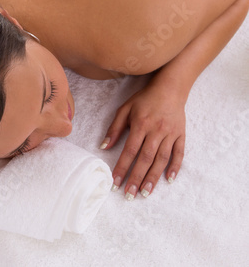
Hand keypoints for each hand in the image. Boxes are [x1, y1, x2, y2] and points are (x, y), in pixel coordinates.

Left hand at [102, 81, 185, 198]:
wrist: (170, 88)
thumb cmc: (144, 99)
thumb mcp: (125, 108)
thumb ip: (114, 127)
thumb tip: (103, 146)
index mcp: (141, 124)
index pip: (130, 150)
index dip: (122, 167)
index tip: (115, 182)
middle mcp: (156, 130)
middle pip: (146, 158)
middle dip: (136, 178)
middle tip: (129, 195)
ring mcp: (170, 133)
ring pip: (162, 159)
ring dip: (153, 177)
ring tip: (145, 193)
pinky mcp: (181, 135)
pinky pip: (179, 153)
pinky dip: (175, 167)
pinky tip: (169, 180)